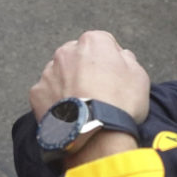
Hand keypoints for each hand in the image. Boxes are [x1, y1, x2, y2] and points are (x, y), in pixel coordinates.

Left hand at [29, 30, 150, 122]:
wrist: (97, 134)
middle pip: (77, 56)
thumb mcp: (139, 76)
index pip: (102, 42)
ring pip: (60, 74)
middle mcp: (66, 52)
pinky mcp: (37, 93)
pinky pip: (47, 93)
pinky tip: (69, 115)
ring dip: (68, 84)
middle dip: (85, 69)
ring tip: (83, 106)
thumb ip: (127, 59)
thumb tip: (121, 56)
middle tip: (98, 91)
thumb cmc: (121, 104)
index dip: (110, 59)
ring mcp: (49, 72)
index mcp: (92, 42)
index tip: (115, 75)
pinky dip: (55, 102)